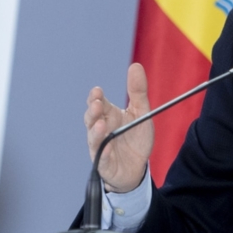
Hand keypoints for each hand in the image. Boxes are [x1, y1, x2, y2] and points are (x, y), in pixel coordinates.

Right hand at [84, 62, 153, 193]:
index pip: (98, 104)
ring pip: (94, 138)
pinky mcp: (104, 164)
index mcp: (108, 115)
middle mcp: (100, 130)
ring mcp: (100, 147)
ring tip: (102, 124)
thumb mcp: (141, 113)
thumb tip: (135, 65)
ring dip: (96, 131)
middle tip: (97, 104)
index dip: (96, 97)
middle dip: (93, 111)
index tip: (98, 91)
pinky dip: (104, 153)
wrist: (138, 167)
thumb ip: (138, 92)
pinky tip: (108, 149)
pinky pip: (102, 159)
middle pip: (91, 119)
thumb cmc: (135, 139)